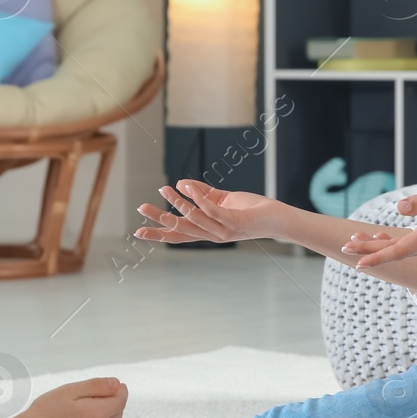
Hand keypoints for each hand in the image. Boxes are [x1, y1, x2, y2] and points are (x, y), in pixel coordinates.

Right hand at [20, 377, 128, 417]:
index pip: (121, 400)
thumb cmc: (46, 412)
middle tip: (96, 397)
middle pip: (118, 415)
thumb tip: (118, 384)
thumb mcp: (69, 391)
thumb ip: (96, 386)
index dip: (120, 390)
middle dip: (112, 404)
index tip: (117, 385)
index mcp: (96, 414)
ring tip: (88, 414)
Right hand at [134, 179, 277, 243]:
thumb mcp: (223, 198)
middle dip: (159, 219)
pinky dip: (198, 198)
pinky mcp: (234, 221)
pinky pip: (212, 210)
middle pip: (181, 229)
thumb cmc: (251, 209)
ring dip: (177, 202)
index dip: (159, 232)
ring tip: (164, 188)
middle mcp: (213, 234)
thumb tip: (180, 182)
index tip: (138, 231)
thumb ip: (202, 192)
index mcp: (208, 231)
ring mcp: (224, 230)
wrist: (278, 218)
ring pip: (194, 218)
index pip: (179, 234)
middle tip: (140, 209)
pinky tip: (186, 187)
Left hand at [340, 182, 416, 268]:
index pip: (398, 250)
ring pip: (399, 249)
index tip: (357, 262)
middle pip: (394, 252)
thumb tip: (398, 208)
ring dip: (377, 246)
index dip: (377, 256)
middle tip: (344, 247)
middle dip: (368, 250)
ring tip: (354, 240)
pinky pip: (407, 245)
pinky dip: (390, 242)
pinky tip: (378, 238)